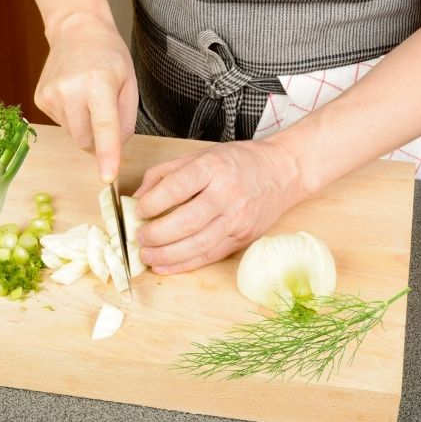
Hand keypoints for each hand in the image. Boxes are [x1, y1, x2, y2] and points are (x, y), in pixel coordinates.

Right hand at [34, 13, 137, 181]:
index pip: (104, 127)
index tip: (107, 177)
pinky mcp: (40, 99)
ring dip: (85, 126)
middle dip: (98, 140)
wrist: (76, 30)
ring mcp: (51, 95)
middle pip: (85, 142)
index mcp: (98, 84)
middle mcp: (70, 90)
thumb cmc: (109, 57)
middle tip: (105, 113)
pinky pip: (62, 125)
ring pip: (73, 136)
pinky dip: (72, 118)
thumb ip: (125, 123)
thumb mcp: (129, 85)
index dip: (107, 154)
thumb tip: (112, 153)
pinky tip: (74, 96)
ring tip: (88, 97)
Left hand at [133, 139, 308, 273]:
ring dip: (167, 255)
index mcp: (213, 168)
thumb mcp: (199, 155)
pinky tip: (164, 266)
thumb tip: (137, 199)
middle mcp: (228, 195)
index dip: (152, 203)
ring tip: (146, 255)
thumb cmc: (237, 162)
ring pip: (198, 245)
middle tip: (138, 238)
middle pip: (186, 222)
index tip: (138, 211)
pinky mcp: (243, 238)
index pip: (177, 188)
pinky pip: (209, 256)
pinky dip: (183, 264)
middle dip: (156, 234)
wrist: (282, 172)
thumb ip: (164, 174)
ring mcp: (238, 220)